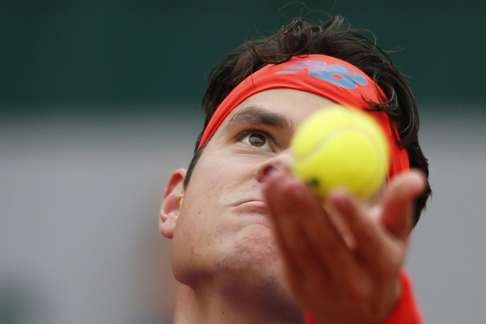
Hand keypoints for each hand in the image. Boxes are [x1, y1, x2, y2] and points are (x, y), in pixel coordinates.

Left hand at [262, 169, 425, 323]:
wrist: (357, 312)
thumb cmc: (378, 260)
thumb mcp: (395, 236)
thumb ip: (400, 205)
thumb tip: (416, 177)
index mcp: (383, 266)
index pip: (368, 241)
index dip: (353, 217)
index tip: (337, 191)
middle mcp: (354, 282)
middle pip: (327, 244)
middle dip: (308, 212)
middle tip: (294, 181)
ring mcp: (322, 287)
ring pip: (299, 246)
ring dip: (283, 212)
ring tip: (276, 179)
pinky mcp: (297, 285)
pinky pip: (284, 249)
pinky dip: (275, 220)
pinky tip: (269, 194)